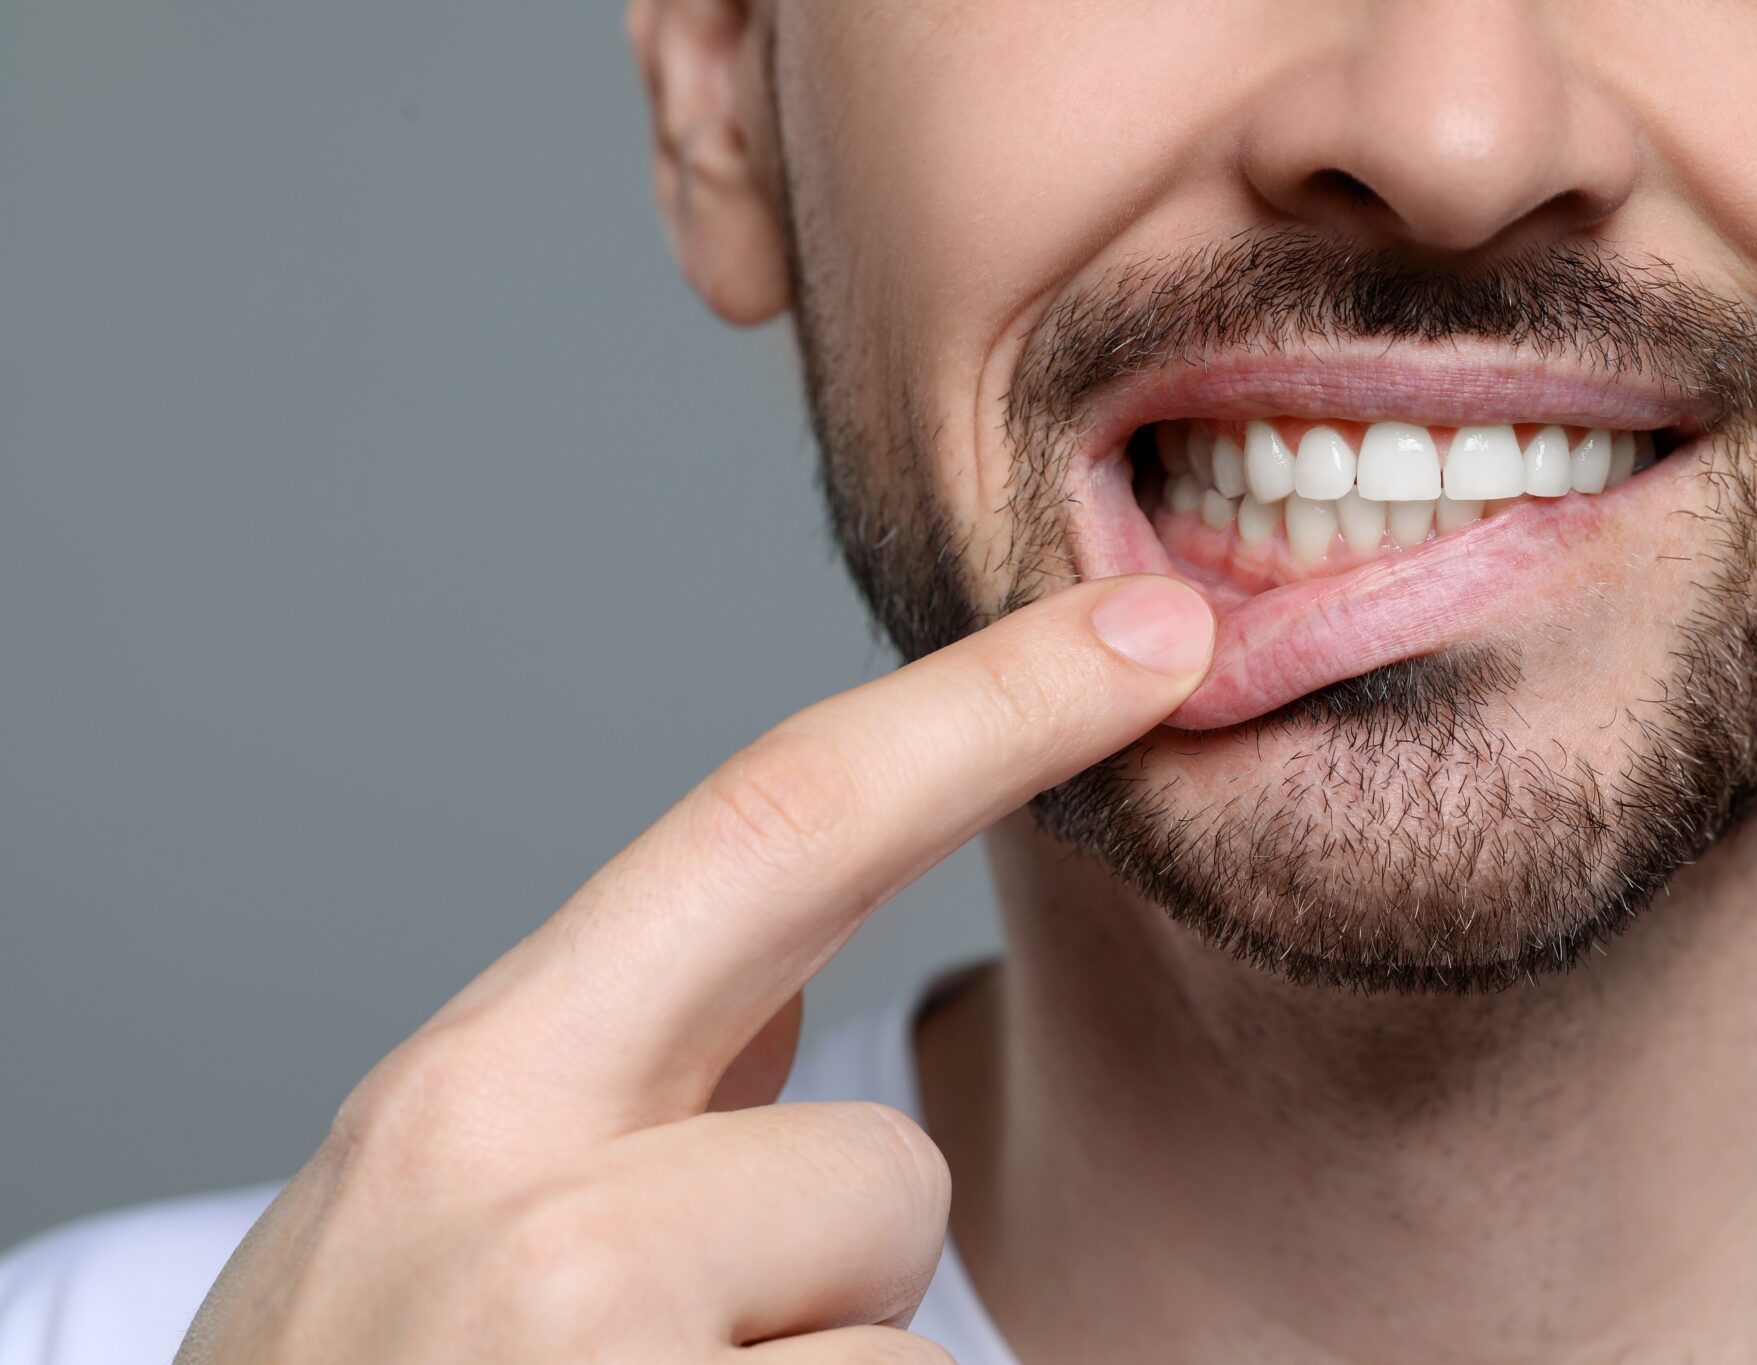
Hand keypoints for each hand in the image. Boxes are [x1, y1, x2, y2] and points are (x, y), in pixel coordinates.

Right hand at [174, 576, 1214, 1363]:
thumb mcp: (433, 1224)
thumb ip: (625, 1095)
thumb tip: (791, 997)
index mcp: (467, 1102)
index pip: (776, 825)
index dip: (990, 711)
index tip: (1151, 635)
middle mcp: (525, 1228)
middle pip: (878, 1157)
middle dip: (862, 1234)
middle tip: (745, 1306)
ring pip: (887, 1345)